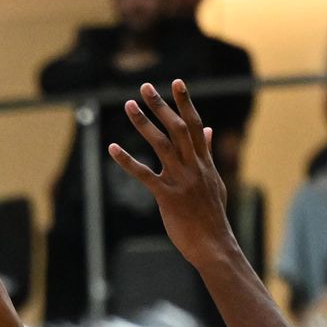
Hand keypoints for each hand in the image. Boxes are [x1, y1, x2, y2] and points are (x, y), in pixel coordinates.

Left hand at [107, 79, 231, 265]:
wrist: (214, 244)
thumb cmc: (212, 215)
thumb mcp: (214, 180)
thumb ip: (209, 153)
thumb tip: (209, 130)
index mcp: (204, 162)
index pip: (195, 125)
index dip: (185, 102)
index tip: (176, 83)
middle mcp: (193, 166)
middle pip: (177, 128)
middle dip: (161, 105)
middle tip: (144, 87)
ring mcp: (181, 180)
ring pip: (161, 145)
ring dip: (143, 123)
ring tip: (128, 105)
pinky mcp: (167, 197)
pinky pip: (144, 175)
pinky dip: (127, 161)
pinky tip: (112, 148)